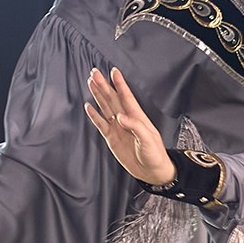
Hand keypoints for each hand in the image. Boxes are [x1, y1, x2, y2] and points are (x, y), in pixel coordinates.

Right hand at [84, 67, 175, 186]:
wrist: (152, 171)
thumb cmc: (155, 154)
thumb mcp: (148, 140)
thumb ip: (135, 127)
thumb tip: (119, 117)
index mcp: (137, 117)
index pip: (126, 96)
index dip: (120, 84)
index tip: (114, 71)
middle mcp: (126, 119)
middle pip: (112, 98)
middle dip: (104, 85)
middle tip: (95, 73)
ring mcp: (117, 128)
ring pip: (105, 107)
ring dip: (98, 95)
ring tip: (91, 83)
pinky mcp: (112, 138)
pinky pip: (101, 124)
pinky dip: (94, 115)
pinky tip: (89, 106)